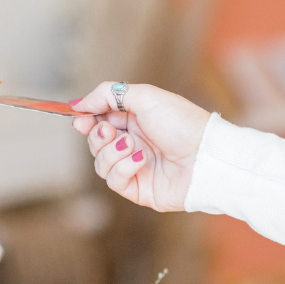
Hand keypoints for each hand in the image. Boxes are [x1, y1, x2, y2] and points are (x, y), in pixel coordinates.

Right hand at [70, 82, 210, 211]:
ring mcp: (134, 167)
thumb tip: (80, 103)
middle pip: (95, 142)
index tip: (79, 117)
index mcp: (134, 120)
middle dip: (97, 135)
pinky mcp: (138, 189)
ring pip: (100, 162)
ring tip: (131, 145)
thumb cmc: (182, 123)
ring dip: (111, 152)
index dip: (86, 119)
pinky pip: (114, 180)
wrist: (205, 156)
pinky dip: (123, 167)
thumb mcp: (146, 96)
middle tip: (110, 131)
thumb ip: (109, 94)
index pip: (99, 120)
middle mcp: (132, 143)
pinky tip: (141, 160)